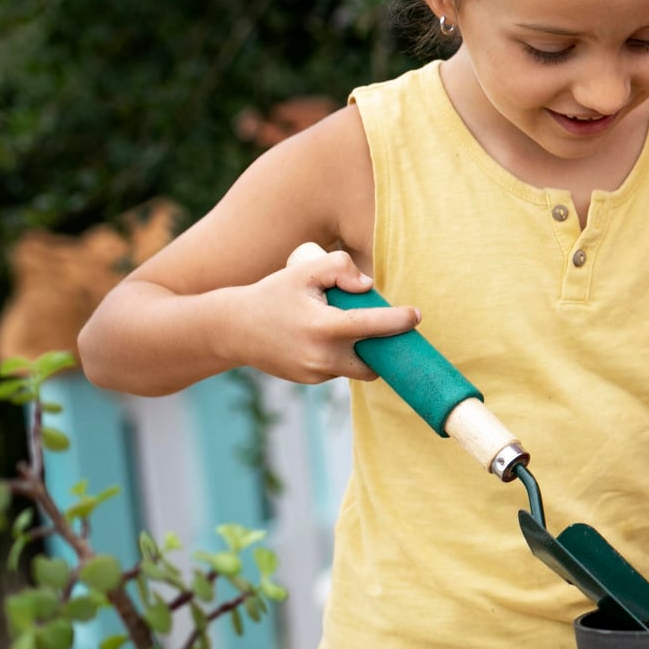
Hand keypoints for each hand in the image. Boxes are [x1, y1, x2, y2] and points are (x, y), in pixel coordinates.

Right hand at [230, 249, 421, 384]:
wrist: (233, 329)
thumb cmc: (272, 294)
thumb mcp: (302, 270)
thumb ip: (339, 267)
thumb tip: (368, 286)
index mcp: (325, 328)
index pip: (374, 326)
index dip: (400, 321)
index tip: (416, 315)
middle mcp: (323, 356)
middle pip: (376, 360)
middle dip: (386, 347)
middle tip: (389, 327)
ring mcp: (317, 373)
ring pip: (357, 365)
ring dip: (362, 351)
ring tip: (351, 327)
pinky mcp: (311, 380)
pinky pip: (339, 369)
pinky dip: (342, 356)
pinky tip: (328, 339)